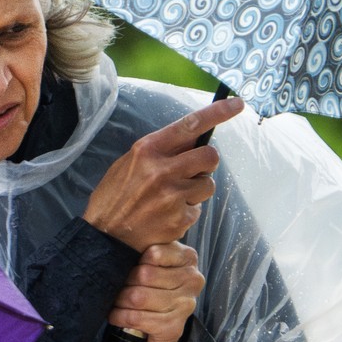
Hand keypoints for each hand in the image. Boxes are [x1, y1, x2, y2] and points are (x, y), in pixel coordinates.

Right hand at [81, 97, 243, 251]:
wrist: (104, 238)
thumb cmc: (115, 198)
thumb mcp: (128, 164)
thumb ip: (159, 151)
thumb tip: (191, 140)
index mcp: (148, 150)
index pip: (190, 124)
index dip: (218, 112)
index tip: (238, 103)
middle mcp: (162, 169)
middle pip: (209, 156)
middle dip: (207, 164)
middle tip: (195, 172)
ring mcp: (172, 195)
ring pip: (208, 185)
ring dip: (197, 191)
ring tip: (174, 198)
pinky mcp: (179, 218)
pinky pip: (197, 210)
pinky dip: (187, 213)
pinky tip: (167, 217)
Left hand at [108, 243, 204, 341]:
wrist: (164, 324)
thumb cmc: (155, 283)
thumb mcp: (155, 260)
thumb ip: (146, 247)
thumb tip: (120, 246)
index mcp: (188, 257)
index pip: (154, 253)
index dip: (134, 260)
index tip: (125, 265)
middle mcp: (192, 280)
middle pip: (144, 275)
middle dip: (123, 281)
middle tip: (114, 284)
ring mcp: (185, 305)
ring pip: (138, 297)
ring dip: (119, 299)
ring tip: (114, 299)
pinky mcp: (174, 327)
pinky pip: (137, 318)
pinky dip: (120, 316)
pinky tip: (115, 315)